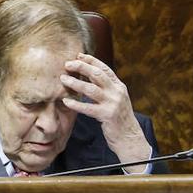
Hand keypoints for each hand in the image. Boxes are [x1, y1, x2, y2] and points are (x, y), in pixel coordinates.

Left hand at [61, 53, 152, 170]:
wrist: (129, 137)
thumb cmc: (119, 119)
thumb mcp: (116, 99)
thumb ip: (106, 89)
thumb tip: (90, 77)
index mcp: (119, 86)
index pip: (104, 68)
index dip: (91, 60)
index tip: (78, 55)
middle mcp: (117, 91)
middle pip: (97, 74)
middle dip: (81, 67)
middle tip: (67, 64)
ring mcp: (113, 103)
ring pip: (91, 89)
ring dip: (76, 83)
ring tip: (63, 79)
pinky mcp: (107, 115)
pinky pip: (88, 108)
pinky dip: (76, 104)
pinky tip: (66, 101)